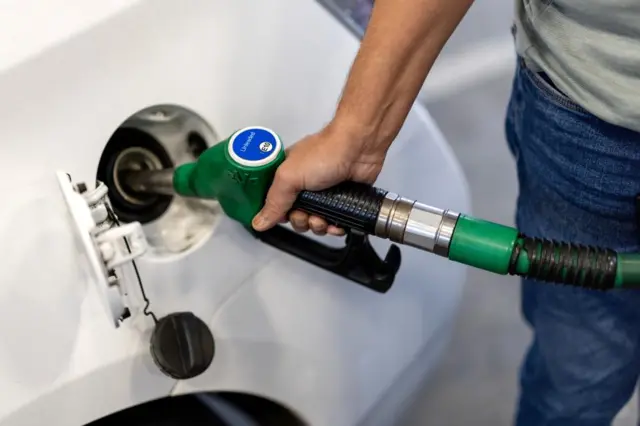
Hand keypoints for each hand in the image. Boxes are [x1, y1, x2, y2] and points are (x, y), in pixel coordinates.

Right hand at [251, 123, 385, 235]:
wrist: (360, 148)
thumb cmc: (326, 152)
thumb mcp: (290, 177)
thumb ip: (274, 201)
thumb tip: (259, 221)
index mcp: (288, 177)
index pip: (275, 204)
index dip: (278, 214)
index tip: (284, 216)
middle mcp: (304, 186)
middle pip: (295, 217)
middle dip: (300, 221)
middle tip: (307, 214)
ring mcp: (324, 194)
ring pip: (315, 223)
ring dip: (318, 226)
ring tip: (322, 218)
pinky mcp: (342, 201)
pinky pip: (334, 223)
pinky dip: (335, 227)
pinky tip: (336, 224)